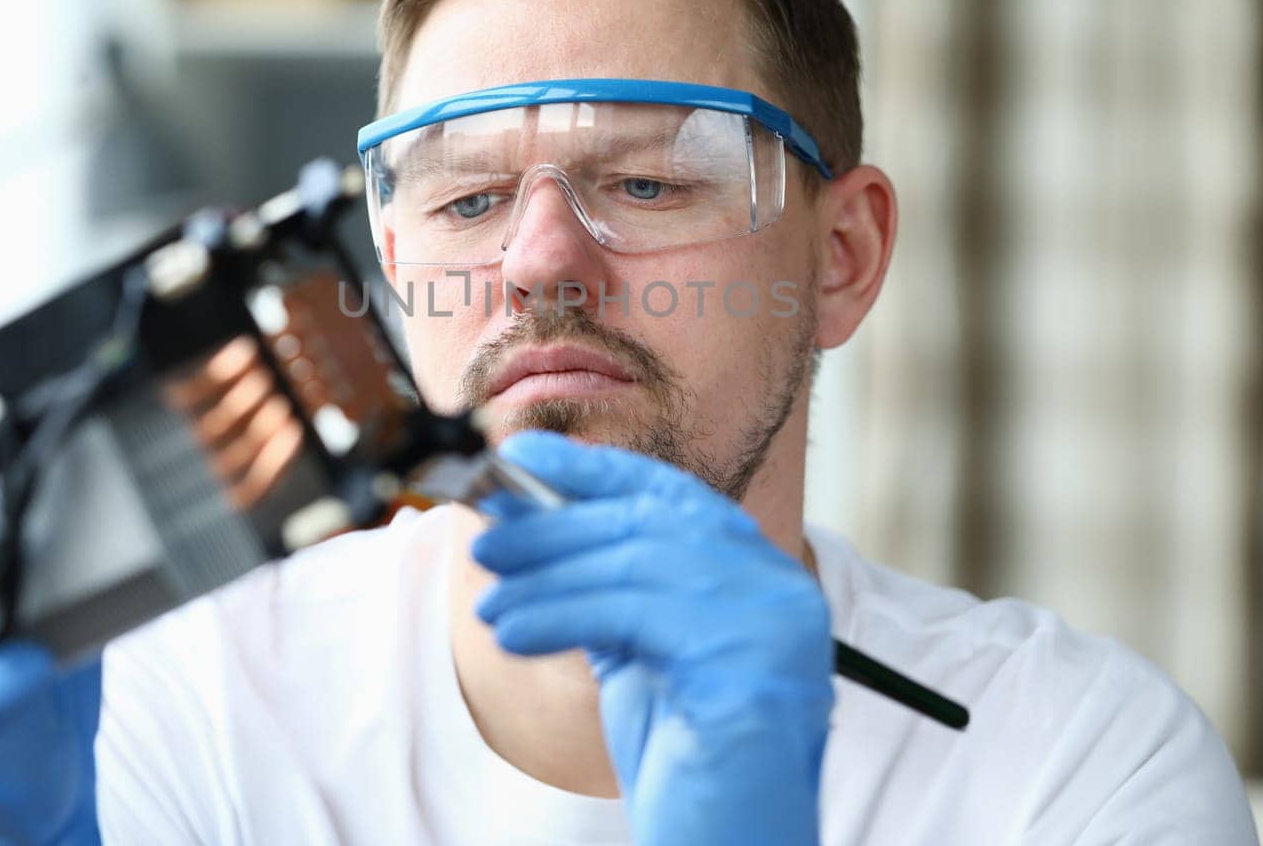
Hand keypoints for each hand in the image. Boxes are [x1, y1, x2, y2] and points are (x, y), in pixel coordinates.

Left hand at [472, 431, 832, 845]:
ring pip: (634, 565)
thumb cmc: (686, 761)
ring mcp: (774, 621)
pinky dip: (558, 616)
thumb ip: (606, 587)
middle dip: (553, 527)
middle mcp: (778, 586)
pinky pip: (631, 615)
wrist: (731, 845)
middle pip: (647, 525)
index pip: (668, 495)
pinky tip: (510, 632)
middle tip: (484, 540)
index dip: (590, 469)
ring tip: (488, 601)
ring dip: (545, 578)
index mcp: (758, 573)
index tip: (520, 454)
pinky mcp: (751, 662)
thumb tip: (525, 520)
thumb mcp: (637, 654)